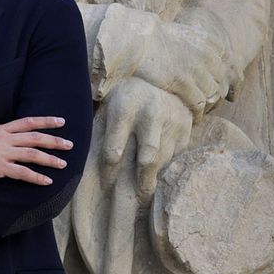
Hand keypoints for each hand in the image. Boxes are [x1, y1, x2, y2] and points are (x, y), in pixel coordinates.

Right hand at [0, 116, 71, 185]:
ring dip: (50, 159)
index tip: (61, 121)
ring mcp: (0, 153)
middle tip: (69, 144)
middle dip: (54, 141)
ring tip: (63, 164)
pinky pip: (22, 172)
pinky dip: (36, 177)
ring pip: (32, 154)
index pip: (27, 122)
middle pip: (35, 137)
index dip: (46, 121)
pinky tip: (47, 181)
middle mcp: (2, 139)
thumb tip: (9, 142)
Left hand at [99, 77, 192, 197]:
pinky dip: (167, 165)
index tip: (105, 184)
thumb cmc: (123, 98)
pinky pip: (177, 155)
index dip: (108, 172)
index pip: (114, 150)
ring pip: (164, 159)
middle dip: (142, 181)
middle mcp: (151, 114)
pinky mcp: (186, 127)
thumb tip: (87, 170)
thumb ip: (102, 135)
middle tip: (137, 197)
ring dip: (155, 175)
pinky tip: (160, 170)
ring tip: (146, 189)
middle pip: (147, 157)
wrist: (155, 76)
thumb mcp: (108, 109)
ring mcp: (172, 120)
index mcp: (124, 108)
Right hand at [131, 21, 228, 116]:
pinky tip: (194, 118)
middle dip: (211, 90)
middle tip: (201, 99)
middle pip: (219, 79)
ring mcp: (196, 70)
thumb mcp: (179, 32)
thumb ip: (192, 44)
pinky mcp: (184, 84)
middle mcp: (206, 55)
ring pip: (212, 93)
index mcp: (207, 41)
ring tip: (197, 110)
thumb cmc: (149, 36)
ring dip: (205, 103)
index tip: (208, 82)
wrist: (136, 40)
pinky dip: (198, 113)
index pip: (223, 62)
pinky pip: (199, 104)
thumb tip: (189, 53)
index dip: (215, 74)